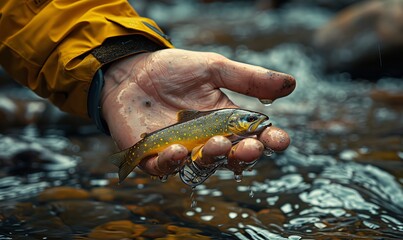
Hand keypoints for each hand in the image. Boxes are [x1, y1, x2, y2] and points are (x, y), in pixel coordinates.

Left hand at [101, 49, 294, 176]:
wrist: (132, 71)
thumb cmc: (174, 70)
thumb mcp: (214, 68)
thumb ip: (248, 78)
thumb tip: (291, 84)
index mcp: (226, 122)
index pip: (254, 136)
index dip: (269, 140)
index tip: (280, 139)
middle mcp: (208, 141)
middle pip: (232, 157)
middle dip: (244, 155)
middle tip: (250, 147)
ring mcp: (182, 151)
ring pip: (203, 166)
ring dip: (212, 159)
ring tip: (216, 144)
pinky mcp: (154, 157)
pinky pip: (166, 168)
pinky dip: (172, 162)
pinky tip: (177, 150)